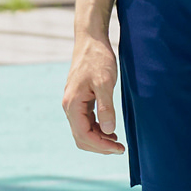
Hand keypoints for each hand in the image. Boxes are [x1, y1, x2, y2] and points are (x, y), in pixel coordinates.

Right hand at [62, 34, 125, 154]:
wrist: (91, 41)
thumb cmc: (98, 59)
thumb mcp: (105, 82)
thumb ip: (106, 107)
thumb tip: (108, 130)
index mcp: (72, 104)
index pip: (83, 135)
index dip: (101, 146)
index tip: (119, 149)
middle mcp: (70, 106)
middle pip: (81, 137)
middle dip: (100, 146)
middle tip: (120, 149)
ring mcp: (74, 104)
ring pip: (83, 131)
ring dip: (99, 139)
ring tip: (117, 143)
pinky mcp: (81, 100)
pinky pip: (86, 122)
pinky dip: (98, 130)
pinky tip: (111, 131)